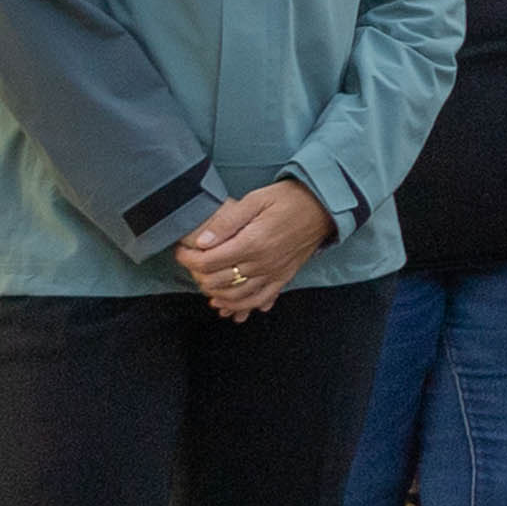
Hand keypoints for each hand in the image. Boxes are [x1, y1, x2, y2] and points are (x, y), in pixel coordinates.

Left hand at [172, 179, 331, 316]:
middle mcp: (262, 263)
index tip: (182, 252)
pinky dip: (241, 306)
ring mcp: (274, 273)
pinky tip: (229, 303)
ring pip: (236, 296)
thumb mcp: (256, 199)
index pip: (208, 262)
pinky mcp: (283, 278)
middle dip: (198, 275)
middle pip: (218, 282)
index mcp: (253, 242)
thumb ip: (228, 221)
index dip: (188, 259)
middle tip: (192, 264)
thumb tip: (203, 241)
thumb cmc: (289, 198)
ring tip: (205, 284)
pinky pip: (259, 300)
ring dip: (215, 294)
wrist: (324, 206)